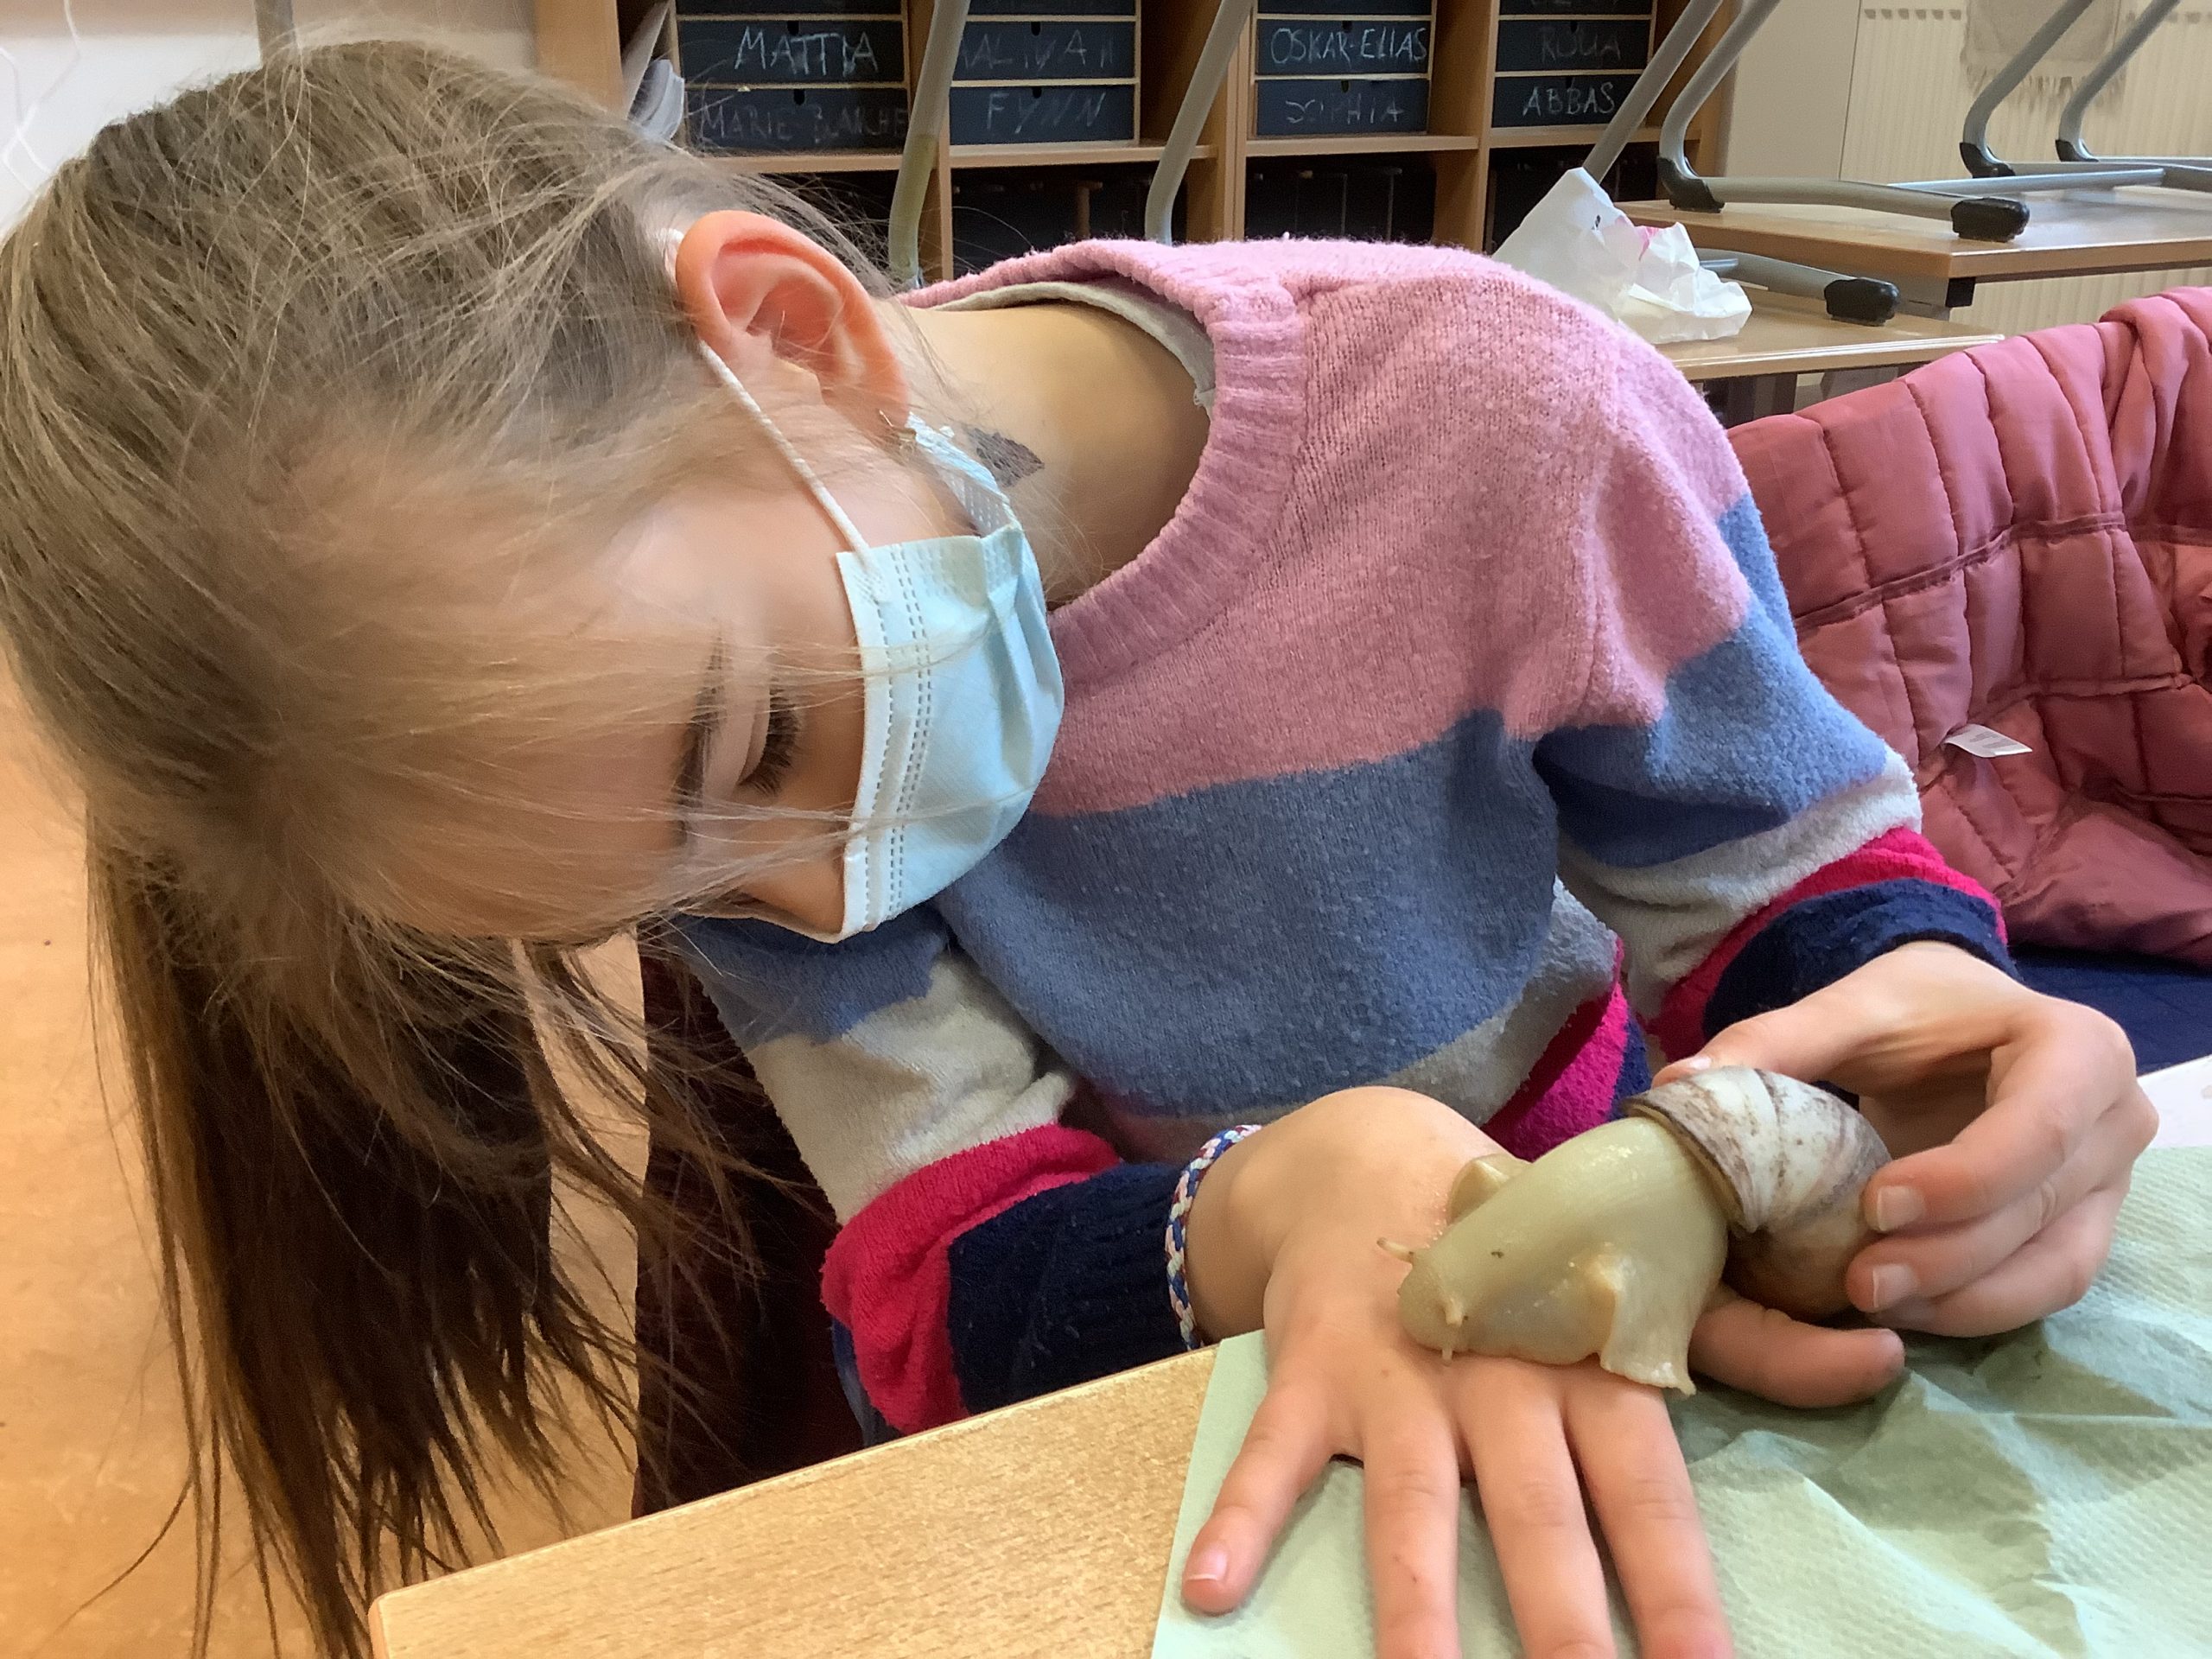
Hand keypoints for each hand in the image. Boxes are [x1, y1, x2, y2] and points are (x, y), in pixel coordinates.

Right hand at [1178, 1088, 1901, 1658]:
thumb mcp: (1643, 1276)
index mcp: (1589, 1361)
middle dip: (1564, 1624)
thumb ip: (1753, 1339)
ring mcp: (1398, 1377)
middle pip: (1535, 1517)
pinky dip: (1239, 1517)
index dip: (1678, 1589)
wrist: (1373, 1157)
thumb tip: (1883, 1360)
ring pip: (1407, 1505)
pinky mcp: (1312, 1371)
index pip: (1648, 1492)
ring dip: (1411, 1608)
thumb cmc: (1531, 1242)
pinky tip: (1210, 1591)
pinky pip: (1270, 1454)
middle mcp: (1500, 1374)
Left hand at [1661, 941, 2156, 1335]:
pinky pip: (2041, 1290)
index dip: (1965, 1177)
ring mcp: (2106, 1186)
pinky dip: (1973, 1309)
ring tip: (1871, 1307)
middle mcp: (2114, 1121)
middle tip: (1858, 1285)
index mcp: (2076, 1049)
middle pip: (2041, 1208)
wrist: (1964, 1026)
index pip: (2039, 1128)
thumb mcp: (1852, 1010)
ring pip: (2052, 1268)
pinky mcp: (2080, 1232)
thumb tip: (1681, 1085)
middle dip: (1950, 1256)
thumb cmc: (1915, 1012)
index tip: (1875, 1205)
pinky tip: (1903, 1313)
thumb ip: (1774, 1043)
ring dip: (1963, 1299)